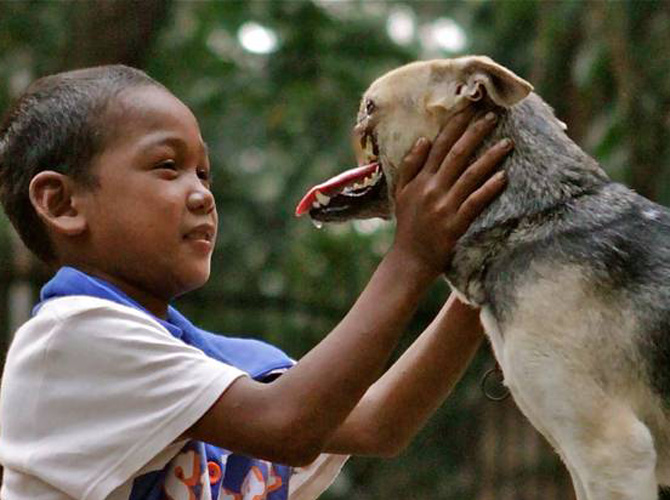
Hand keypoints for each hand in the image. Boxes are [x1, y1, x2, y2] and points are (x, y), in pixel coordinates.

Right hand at [391, 110, 511, 275]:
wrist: (410, 259)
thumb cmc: (408, 225)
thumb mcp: (401, 193)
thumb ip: (410, 166)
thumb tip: (423, 140)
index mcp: (420, 179)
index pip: (439, 145)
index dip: (454, 125)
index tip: (469, 109)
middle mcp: (432, 188)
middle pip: (457, 154)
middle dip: (475, 133)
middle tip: (493, 116)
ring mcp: (445, 206)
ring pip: (470, 175)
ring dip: (489, 157)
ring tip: (507, 143)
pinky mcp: (456, 223)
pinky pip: (475, 202)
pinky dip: (489, 189)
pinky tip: (503, 177)